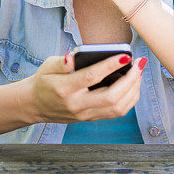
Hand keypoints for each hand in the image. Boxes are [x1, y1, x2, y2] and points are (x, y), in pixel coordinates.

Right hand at [19, 52, 146, 124]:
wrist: (34, 105)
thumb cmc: (44, 80)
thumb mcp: (47, 65)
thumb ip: (61, 61)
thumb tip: (73, 56)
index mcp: (65, 88)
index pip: (92, 77)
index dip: (110, 66)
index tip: (126, 55)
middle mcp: (77, 105)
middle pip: (111, 97)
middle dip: (130, 80)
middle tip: (139, 63)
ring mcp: (85, 114)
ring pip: (117, 108)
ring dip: (133, 90)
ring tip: (139, 72)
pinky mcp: (91, 118)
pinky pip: (116, 112)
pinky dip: (129, 99)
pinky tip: (133, 84)